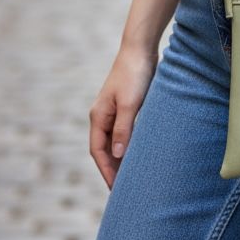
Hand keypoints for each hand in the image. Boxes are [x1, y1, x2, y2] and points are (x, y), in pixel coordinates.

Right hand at [89, 45, 157, 188]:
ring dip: (121, 158)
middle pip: (105, 149)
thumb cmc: (134, 74)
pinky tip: (140, 153)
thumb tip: (117, 156)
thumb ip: (123, 129)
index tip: (116, 190)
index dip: (106, 171)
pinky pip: (125, 132)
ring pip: (115, 141)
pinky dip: (130, 145)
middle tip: (124, 191)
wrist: (141, 48)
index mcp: (99, 116)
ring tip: (132, 177)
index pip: (98, 151)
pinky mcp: (127, 106)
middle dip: (112, 169)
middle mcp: (103, 115)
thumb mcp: (129, 104)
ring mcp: (114, 111)